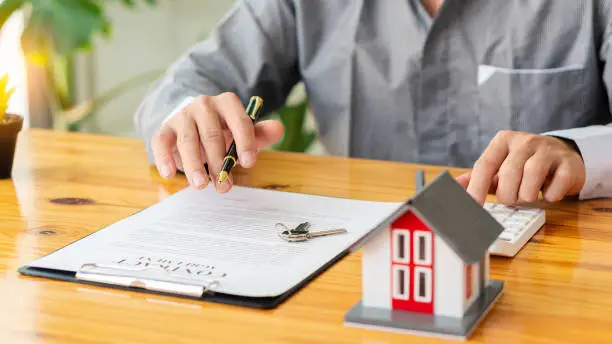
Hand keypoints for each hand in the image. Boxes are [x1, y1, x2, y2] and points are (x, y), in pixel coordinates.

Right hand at [151, 92, 283, 191]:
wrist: (194, 121)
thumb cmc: (224, 130)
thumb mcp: (244, 131)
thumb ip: (260, 133)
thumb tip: (279, 129)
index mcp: (228, 103)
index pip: (239, 121)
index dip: (245, 142)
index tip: (248, 164)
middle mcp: (204, 105)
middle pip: (212, 134)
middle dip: (219, 162)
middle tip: (224, 185)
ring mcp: (183, 116)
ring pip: (188, 140)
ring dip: (194, 164)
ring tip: (201, 185)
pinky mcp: (165, 128)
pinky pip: (161, 141)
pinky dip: (165, 158)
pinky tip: (170, 174)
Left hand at [456, 130, 584, 204]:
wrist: (563, 157)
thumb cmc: (523, 165)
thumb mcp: (499, 167)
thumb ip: (477, 176)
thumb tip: (453, 187)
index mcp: (503, 141)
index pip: (485, 164)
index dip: (477, 187)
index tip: (473, 205)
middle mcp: (525, 141)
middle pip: (509, 173)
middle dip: (508, 194)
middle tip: (511, 198)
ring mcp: (549, 150)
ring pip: (531, 175)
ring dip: (526, 195)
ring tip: (527, 196)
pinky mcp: (569, 163)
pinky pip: (556, 184)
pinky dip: (550, 195)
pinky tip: (548, 193)